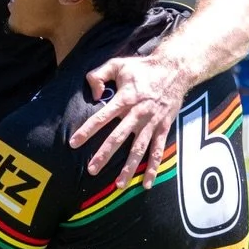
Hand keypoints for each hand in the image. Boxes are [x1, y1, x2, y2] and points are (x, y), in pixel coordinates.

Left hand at [70, 50, 190, 188]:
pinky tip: (147, 182)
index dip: (87, 130)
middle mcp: (137, 113)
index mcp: (124, 98)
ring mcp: (151, 123)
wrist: (175, 69)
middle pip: (118, 138)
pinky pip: (158, 150)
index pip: (102, 117)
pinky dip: (153, 167)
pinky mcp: (163, 127)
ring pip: (138, 149)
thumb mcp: (118, 64)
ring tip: (119, 185)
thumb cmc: (143, 68)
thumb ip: (99, 74)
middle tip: (92, 170)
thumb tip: (93, 94)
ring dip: (129, 168)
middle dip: (104, 155)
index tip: (74, 143)